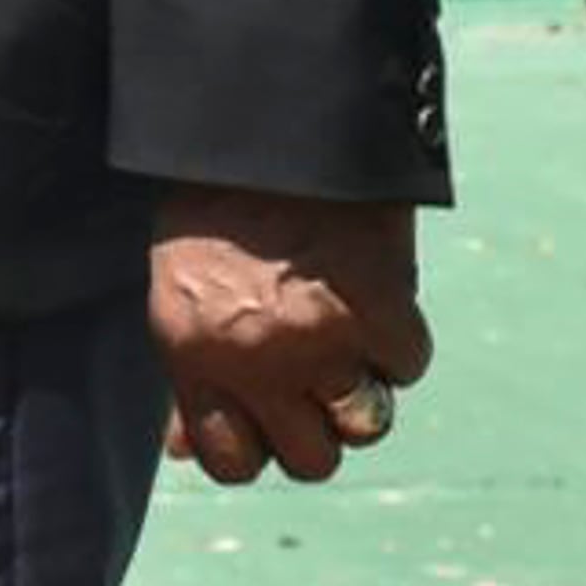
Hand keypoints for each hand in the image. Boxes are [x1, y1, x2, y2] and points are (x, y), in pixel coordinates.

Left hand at [151, 186, 431, 487]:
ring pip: (364, 425)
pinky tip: (371, 292)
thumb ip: (189, 371)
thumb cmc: (214, 198)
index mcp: (191, 353)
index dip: (256, 446)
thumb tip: (183, 449)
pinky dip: (400, 337)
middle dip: (316, 426)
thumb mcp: (178, 285)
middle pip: (309, 461)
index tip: (268, 419)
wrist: (271, 122)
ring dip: (363, 387)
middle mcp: (252, 359)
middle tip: (313, 375)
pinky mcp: (381, 310)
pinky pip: (407, 364)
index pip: (230, 463)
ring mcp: (320, 340)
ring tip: (344, 333)